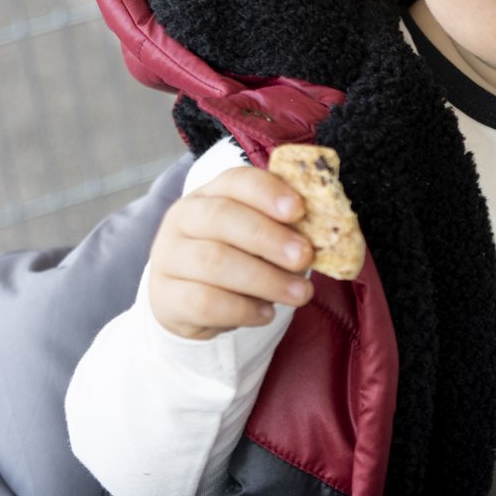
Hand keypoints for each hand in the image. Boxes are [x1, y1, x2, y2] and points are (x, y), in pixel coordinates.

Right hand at [147, 166, 316, 339]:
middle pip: (222, 218)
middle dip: (269, 237)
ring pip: (214, 263)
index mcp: (210, 194)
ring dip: (265, 279)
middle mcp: (183, 219)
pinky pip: (204, 302)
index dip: (268, 192)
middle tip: (305, 257)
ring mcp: (169, 257)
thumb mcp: (260, 238)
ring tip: (301, 294)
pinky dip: (242, 310)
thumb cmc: (237, 259)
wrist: (190, 302)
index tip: (299, 209)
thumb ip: (286, 229)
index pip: (235, 180)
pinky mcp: (167, 297)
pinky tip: (266, 314)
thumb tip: (328, 232)